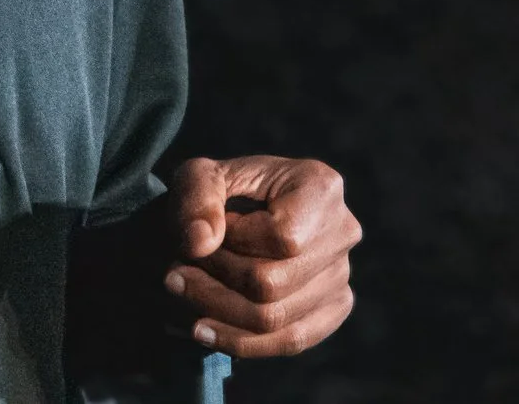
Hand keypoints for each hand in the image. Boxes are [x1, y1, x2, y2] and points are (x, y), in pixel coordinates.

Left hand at [165, 155, 360, 358]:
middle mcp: (343, 231)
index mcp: (321, 187)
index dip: (233, 243)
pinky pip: (292, 341)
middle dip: (213, 284)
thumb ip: (195, 199)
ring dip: (218, 313)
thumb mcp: (198, 177)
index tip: (206, 234)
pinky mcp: (334, 307)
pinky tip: (205, 331)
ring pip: (277, 319)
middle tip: (174, 274)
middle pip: (274, 285)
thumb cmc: (220, 191)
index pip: (281, 237)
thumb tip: (200, 244)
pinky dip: (243, 342)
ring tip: (182, 297)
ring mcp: (343, 273)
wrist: (238, 211)